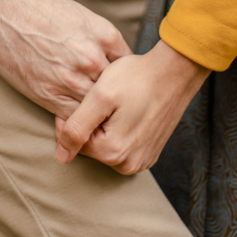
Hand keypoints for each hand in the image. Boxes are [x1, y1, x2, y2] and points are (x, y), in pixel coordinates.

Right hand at [0, 0, 130, 118]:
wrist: (4, 12)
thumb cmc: (41, 10)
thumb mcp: (82, 16)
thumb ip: (103, 39)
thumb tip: (115, 60)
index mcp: (105, 36)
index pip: (129, 66)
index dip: (126, 78)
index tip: (123, 86)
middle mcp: (93, 59)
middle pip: (116, 91)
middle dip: (117, 101)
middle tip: (117, 111)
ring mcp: (72, 79)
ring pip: (96, 109)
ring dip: (97, 117)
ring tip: (100, 125)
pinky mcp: (50, 95)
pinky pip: (73, 119)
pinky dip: (76, 124)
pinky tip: (78, 126)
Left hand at [54, 39, 208, 173]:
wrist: (175, 72)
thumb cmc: (136, 78)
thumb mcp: (100, 96)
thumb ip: (76, 128)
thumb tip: (61, 157)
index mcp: (113, 152)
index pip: (74, 141)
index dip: (74, 116)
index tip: (87, 96)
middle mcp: (129, 164)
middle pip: (91, 146)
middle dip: (92, 122)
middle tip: (105, 98)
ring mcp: (142, 160)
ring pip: (106, 145)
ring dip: (106, 125)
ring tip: (118, 103)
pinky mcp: (149, 152)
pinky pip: (123, 144)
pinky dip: (120, 129)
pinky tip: (128, 111)